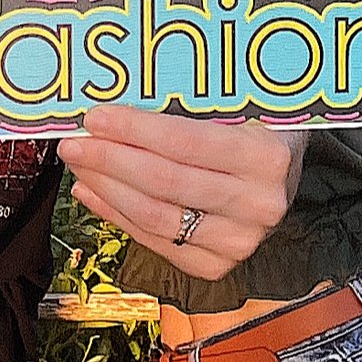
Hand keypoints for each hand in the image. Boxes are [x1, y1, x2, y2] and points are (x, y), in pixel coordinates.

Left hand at [58, 105, 306, 281]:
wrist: (287, 173)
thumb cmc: (256, 128)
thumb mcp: (239, 104)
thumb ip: (191, 103)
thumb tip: (118, 96)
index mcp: (268, 157)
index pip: (185, 143)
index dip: (134, 130)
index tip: (96, 117)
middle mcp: (259, 205)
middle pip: (165, 182)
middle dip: (110, 160)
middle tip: (74, 141)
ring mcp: (240, 241)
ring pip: (155, 216)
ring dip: (107, 189)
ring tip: (80, 165)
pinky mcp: (217, 265)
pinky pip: (156, 241)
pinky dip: (117, 216)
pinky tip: (94, 192)